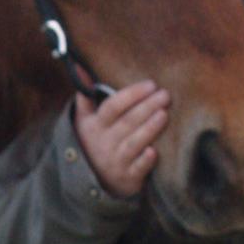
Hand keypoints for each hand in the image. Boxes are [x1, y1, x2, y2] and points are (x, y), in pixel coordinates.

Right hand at [73, 80, 169, 197]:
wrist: (92, 179)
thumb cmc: (94, 140)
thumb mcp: (84, 119)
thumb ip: (85, 93)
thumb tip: (77, 63)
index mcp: (95, 125)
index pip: (113, 106)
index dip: (132, 95)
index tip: (151, 84)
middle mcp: (104, 143)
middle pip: (127, 122)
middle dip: (147, 107)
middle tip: (165, 95)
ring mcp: (115, 161)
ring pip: (133, 143)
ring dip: (149, 129)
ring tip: (164, 114)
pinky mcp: (127, 178)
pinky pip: (137, 169)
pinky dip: (144, 162)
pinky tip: (154, 151)